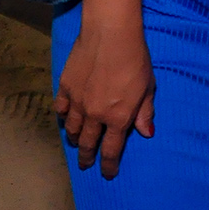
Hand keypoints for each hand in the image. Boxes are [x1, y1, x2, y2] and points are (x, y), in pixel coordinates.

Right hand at [54, 20, 155, 178]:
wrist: (110, 35)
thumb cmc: (136, 59)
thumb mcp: (148, 88)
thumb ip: (144, 112)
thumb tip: (145, 133)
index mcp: (118, 117)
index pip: (111, 149)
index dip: (109, 164)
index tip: (107, 174)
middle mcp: (94, 115)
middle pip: (87, 142)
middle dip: (86, 157)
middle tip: (85, 165)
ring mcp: (77, 102)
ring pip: (70, 128)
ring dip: (73, 138)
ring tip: (74, 143)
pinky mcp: (64, 87)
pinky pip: (60, 108)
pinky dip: (62, 116)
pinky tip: (64, 118)